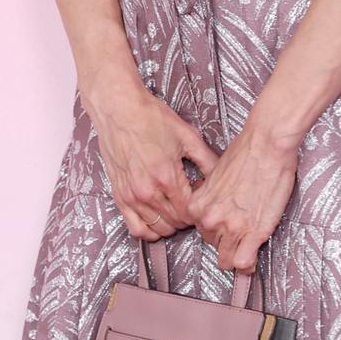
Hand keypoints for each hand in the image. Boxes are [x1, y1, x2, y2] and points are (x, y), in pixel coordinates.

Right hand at [85, 72, 218, 240]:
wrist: (119, 110)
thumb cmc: (150, 119)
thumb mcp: (187, 136)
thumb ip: (208, 160)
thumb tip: (221, 178)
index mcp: (167, 176)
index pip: (191, 212)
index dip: (200, 208)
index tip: (199, 196)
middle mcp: (148, 191)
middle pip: (176, 222)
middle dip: (188, 217)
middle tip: (189, 201)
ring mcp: (131, 196)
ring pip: (158, 228)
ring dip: (171, 224)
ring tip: (174, 208)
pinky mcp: (119, 196)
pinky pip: (135, 228)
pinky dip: (149, 230)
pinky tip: (156, 218)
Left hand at [186, 116, 298, 274]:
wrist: (267, 145)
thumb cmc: (246, 153)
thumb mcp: (214, 175)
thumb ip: (209, 194)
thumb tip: (212, 204)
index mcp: (198, 204)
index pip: (199, 230)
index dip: (213, 228)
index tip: (222, 229)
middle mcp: (211, 218)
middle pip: (212, 244)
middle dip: (225, 240)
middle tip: (239, 231)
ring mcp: (232, 227)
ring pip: (226, 259)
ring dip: (236, 255)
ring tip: (246, 250)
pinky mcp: (254, 232)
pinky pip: (243, 261)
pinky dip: (247, 265)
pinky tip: (251, 261)